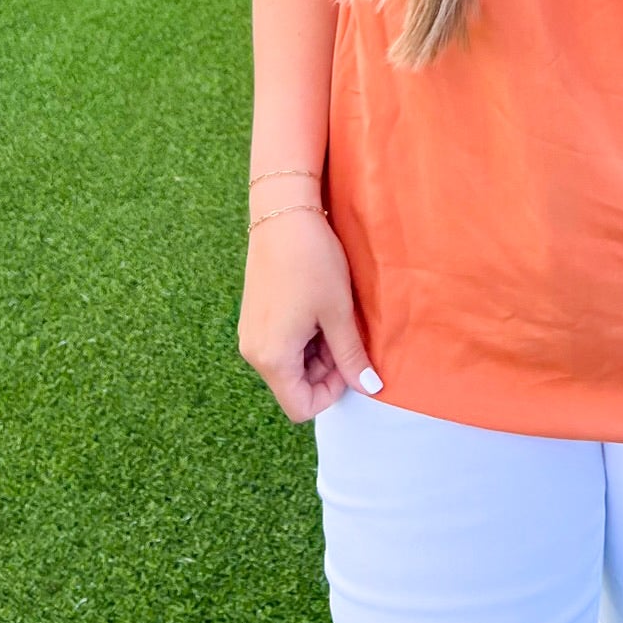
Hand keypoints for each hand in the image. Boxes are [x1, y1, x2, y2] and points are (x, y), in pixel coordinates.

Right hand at [238, 209, 380, 421]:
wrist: (283, 215)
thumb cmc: (313, 263)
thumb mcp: (338, 312)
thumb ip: (351, 356)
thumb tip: (370, 388)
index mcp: (272, 358)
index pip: (301, 407)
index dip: (331, 392)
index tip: (348, 360)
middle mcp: (254, 352)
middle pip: (294, 385)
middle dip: (325, 369)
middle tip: (344, 332)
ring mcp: (251, 334)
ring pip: (289, 364)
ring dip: (315, 351)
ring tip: (333, 316)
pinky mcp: (253, 316)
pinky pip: (280, 344)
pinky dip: (302, 337)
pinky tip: (317, 307)